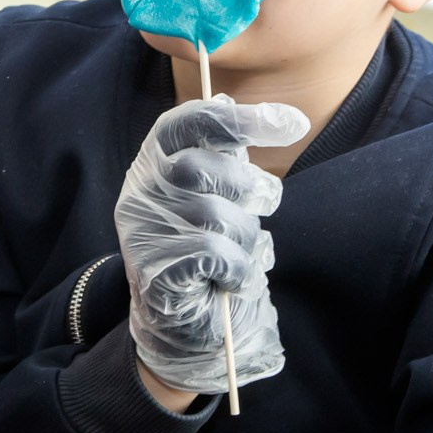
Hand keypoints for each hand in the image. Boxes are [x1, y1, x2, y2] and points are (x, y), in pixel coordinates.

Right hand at [115, 94, 308, 394]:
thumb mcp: (217, 198)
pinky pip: (214, 253)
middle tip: (263, 207)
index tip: (292, 125)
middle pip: (205, 167)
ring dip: (247, 239)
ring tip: (243, 256)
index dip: (238, 119)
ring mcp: (142, 233)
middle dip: (250, 188)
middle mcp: (140, 193)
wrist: (186, 332)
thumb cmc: (208, 256)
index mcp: (154, 167)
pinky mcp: (154, 272)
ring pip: (216, 214)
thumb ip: (220, 156)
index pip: (186, 123)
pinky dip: (237, 269)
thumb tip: (227, 100)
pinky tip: (232, 280)